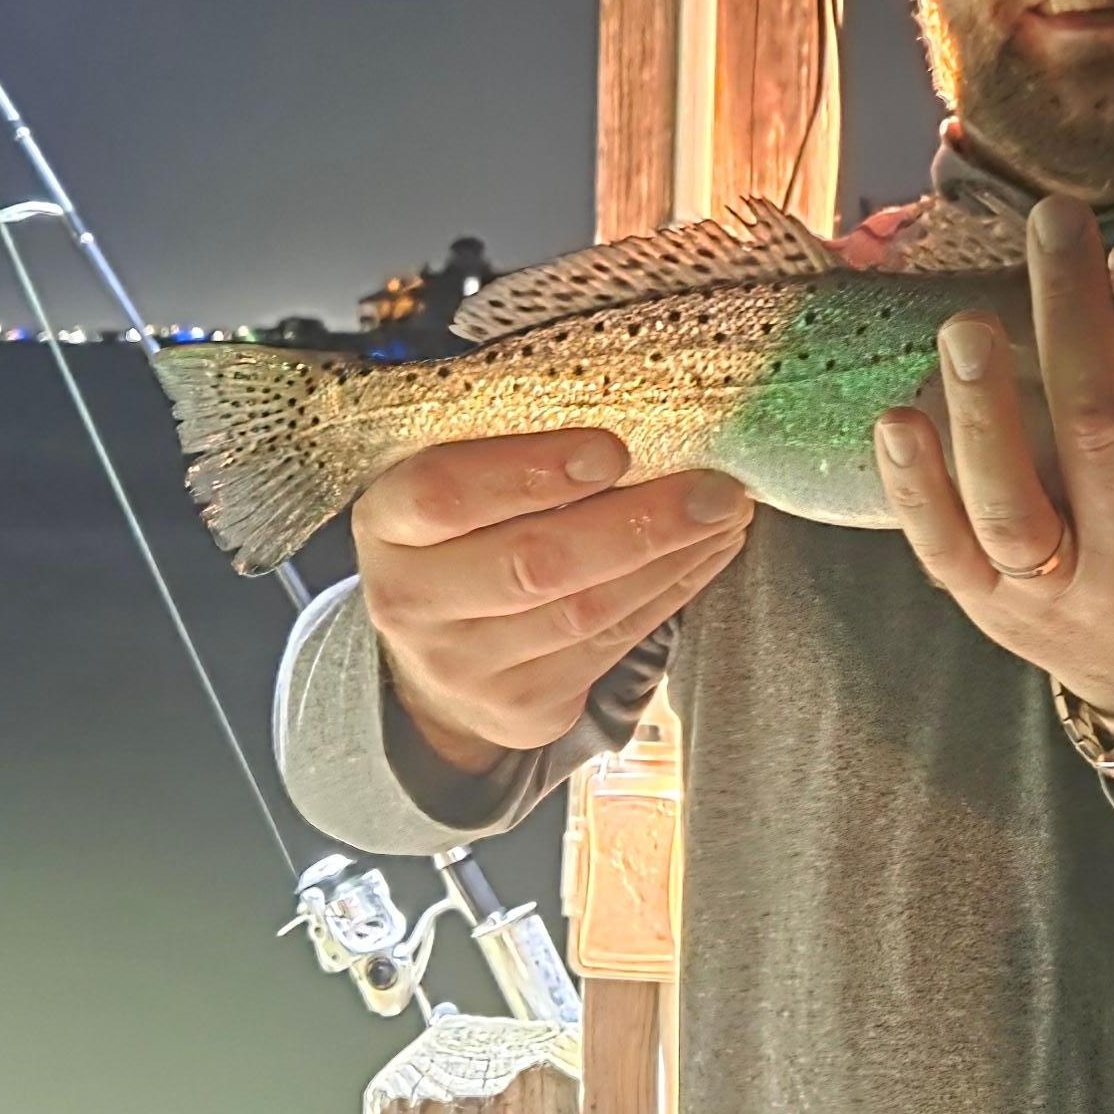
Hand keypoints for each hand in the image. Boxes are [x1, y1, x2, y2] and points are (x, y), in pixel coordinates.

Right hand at [353, 430, 751, 769]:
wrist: (434, 663)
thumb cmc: (459, 538)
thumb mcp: (449, 482)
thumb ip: (507, 448)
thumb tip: (632, 405)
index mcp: (387, 522)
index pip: (446, 492)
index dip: (531, 470)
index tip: (612, 449)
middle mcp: (410, 601)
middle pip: (532, 563)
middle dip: (638, 522)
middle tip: (714, 488)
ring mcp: (463, 665)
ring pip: (585, 611)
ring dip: (671, 557)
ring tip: (726, 513)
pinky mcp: (521, 708)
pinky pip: (612, 645)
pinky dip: (670, 593)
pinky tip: (707, 553)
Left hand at [872, 194, 1113, 720]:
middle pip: (1101, 437)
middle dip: (1074, 320)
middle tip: (1053, 225)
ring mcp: (1056, 593)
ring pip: (1014, 505)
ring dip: (985, 409)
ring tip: (965, 325)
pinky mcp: (987, 606)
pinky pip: (945, 549)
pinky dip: (917, 486)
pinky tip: (896, 418)